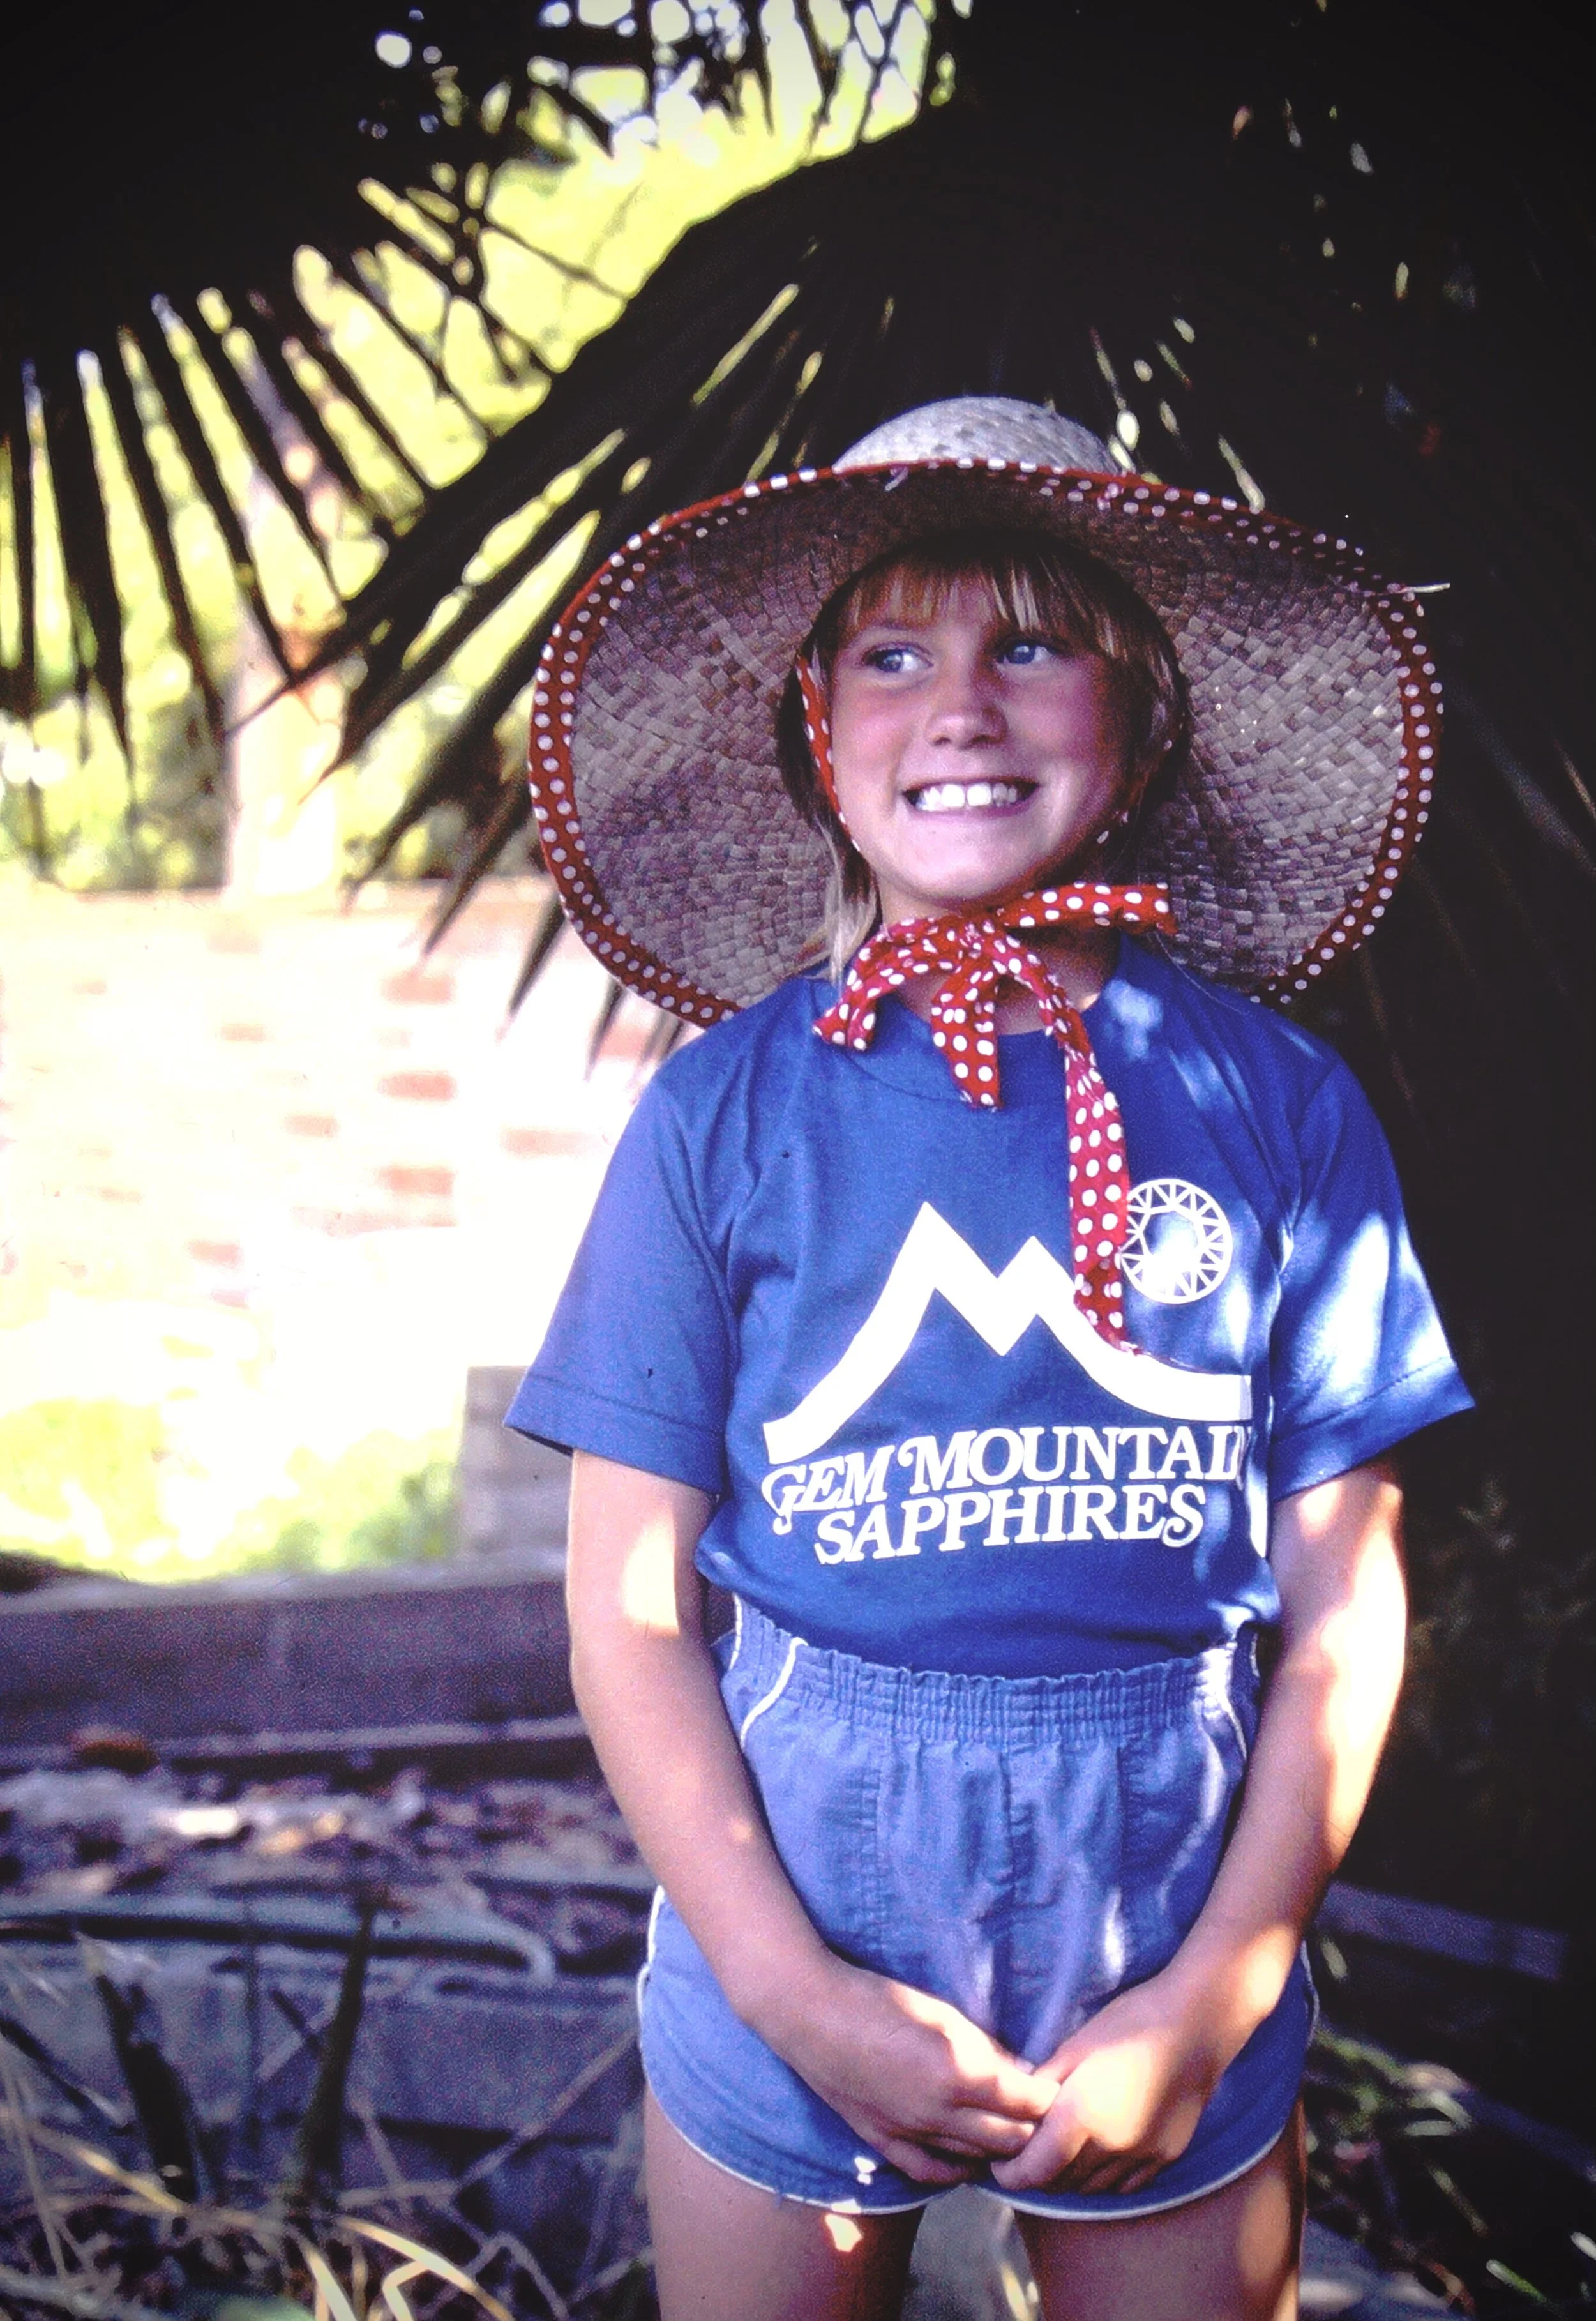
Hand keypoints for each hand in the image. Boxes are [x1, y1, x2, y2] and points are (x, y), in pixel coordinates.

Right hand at [764, 1954, 1058, 2186]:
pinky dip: (958, 2171)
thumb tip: (1022, 2070)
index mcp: (959, 2074)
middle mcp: (939, 2113)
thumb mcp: (942, 2013)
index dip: (1048, 2098)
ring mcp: (910, 2133)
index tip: (1057, 2089)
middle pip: (1009, 2139)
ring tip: (1013, 2133)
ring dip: (1000, 2149)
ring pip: (975, 2159)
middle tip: (1041, 2114)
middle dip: (1033, 2129)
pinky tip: (969, 2161)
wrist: (813, 2013)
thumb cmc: (880, 1999)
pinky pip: (931, 2173)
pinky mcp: (883, 2141)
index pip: (1026, 2101)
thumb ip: (985, 2047)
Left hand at [991, 1970, 1227, 2198]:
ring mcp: (1141, 2157)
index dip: (1010, 2174)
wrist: (1195, 2025)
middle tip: (1024, 2154)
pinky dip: (1103, 2178)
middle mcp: (1109, 2148)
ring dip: (1070, 2177)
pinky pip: (1124, 2186)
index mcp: (1080, 2118)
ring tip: (1059, 2153)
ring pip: (1091, 2188)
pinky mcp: (1165, 2158)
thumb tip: (1018, 2110)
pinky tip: (1098, 2154)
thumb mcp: (1074, 2047)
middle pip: (1060, 2183)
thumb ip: (1043, 2085)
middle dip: (1037, 2174)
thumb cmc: (1129, 2023)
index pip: (1033, 2171)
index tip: (998, 2164)